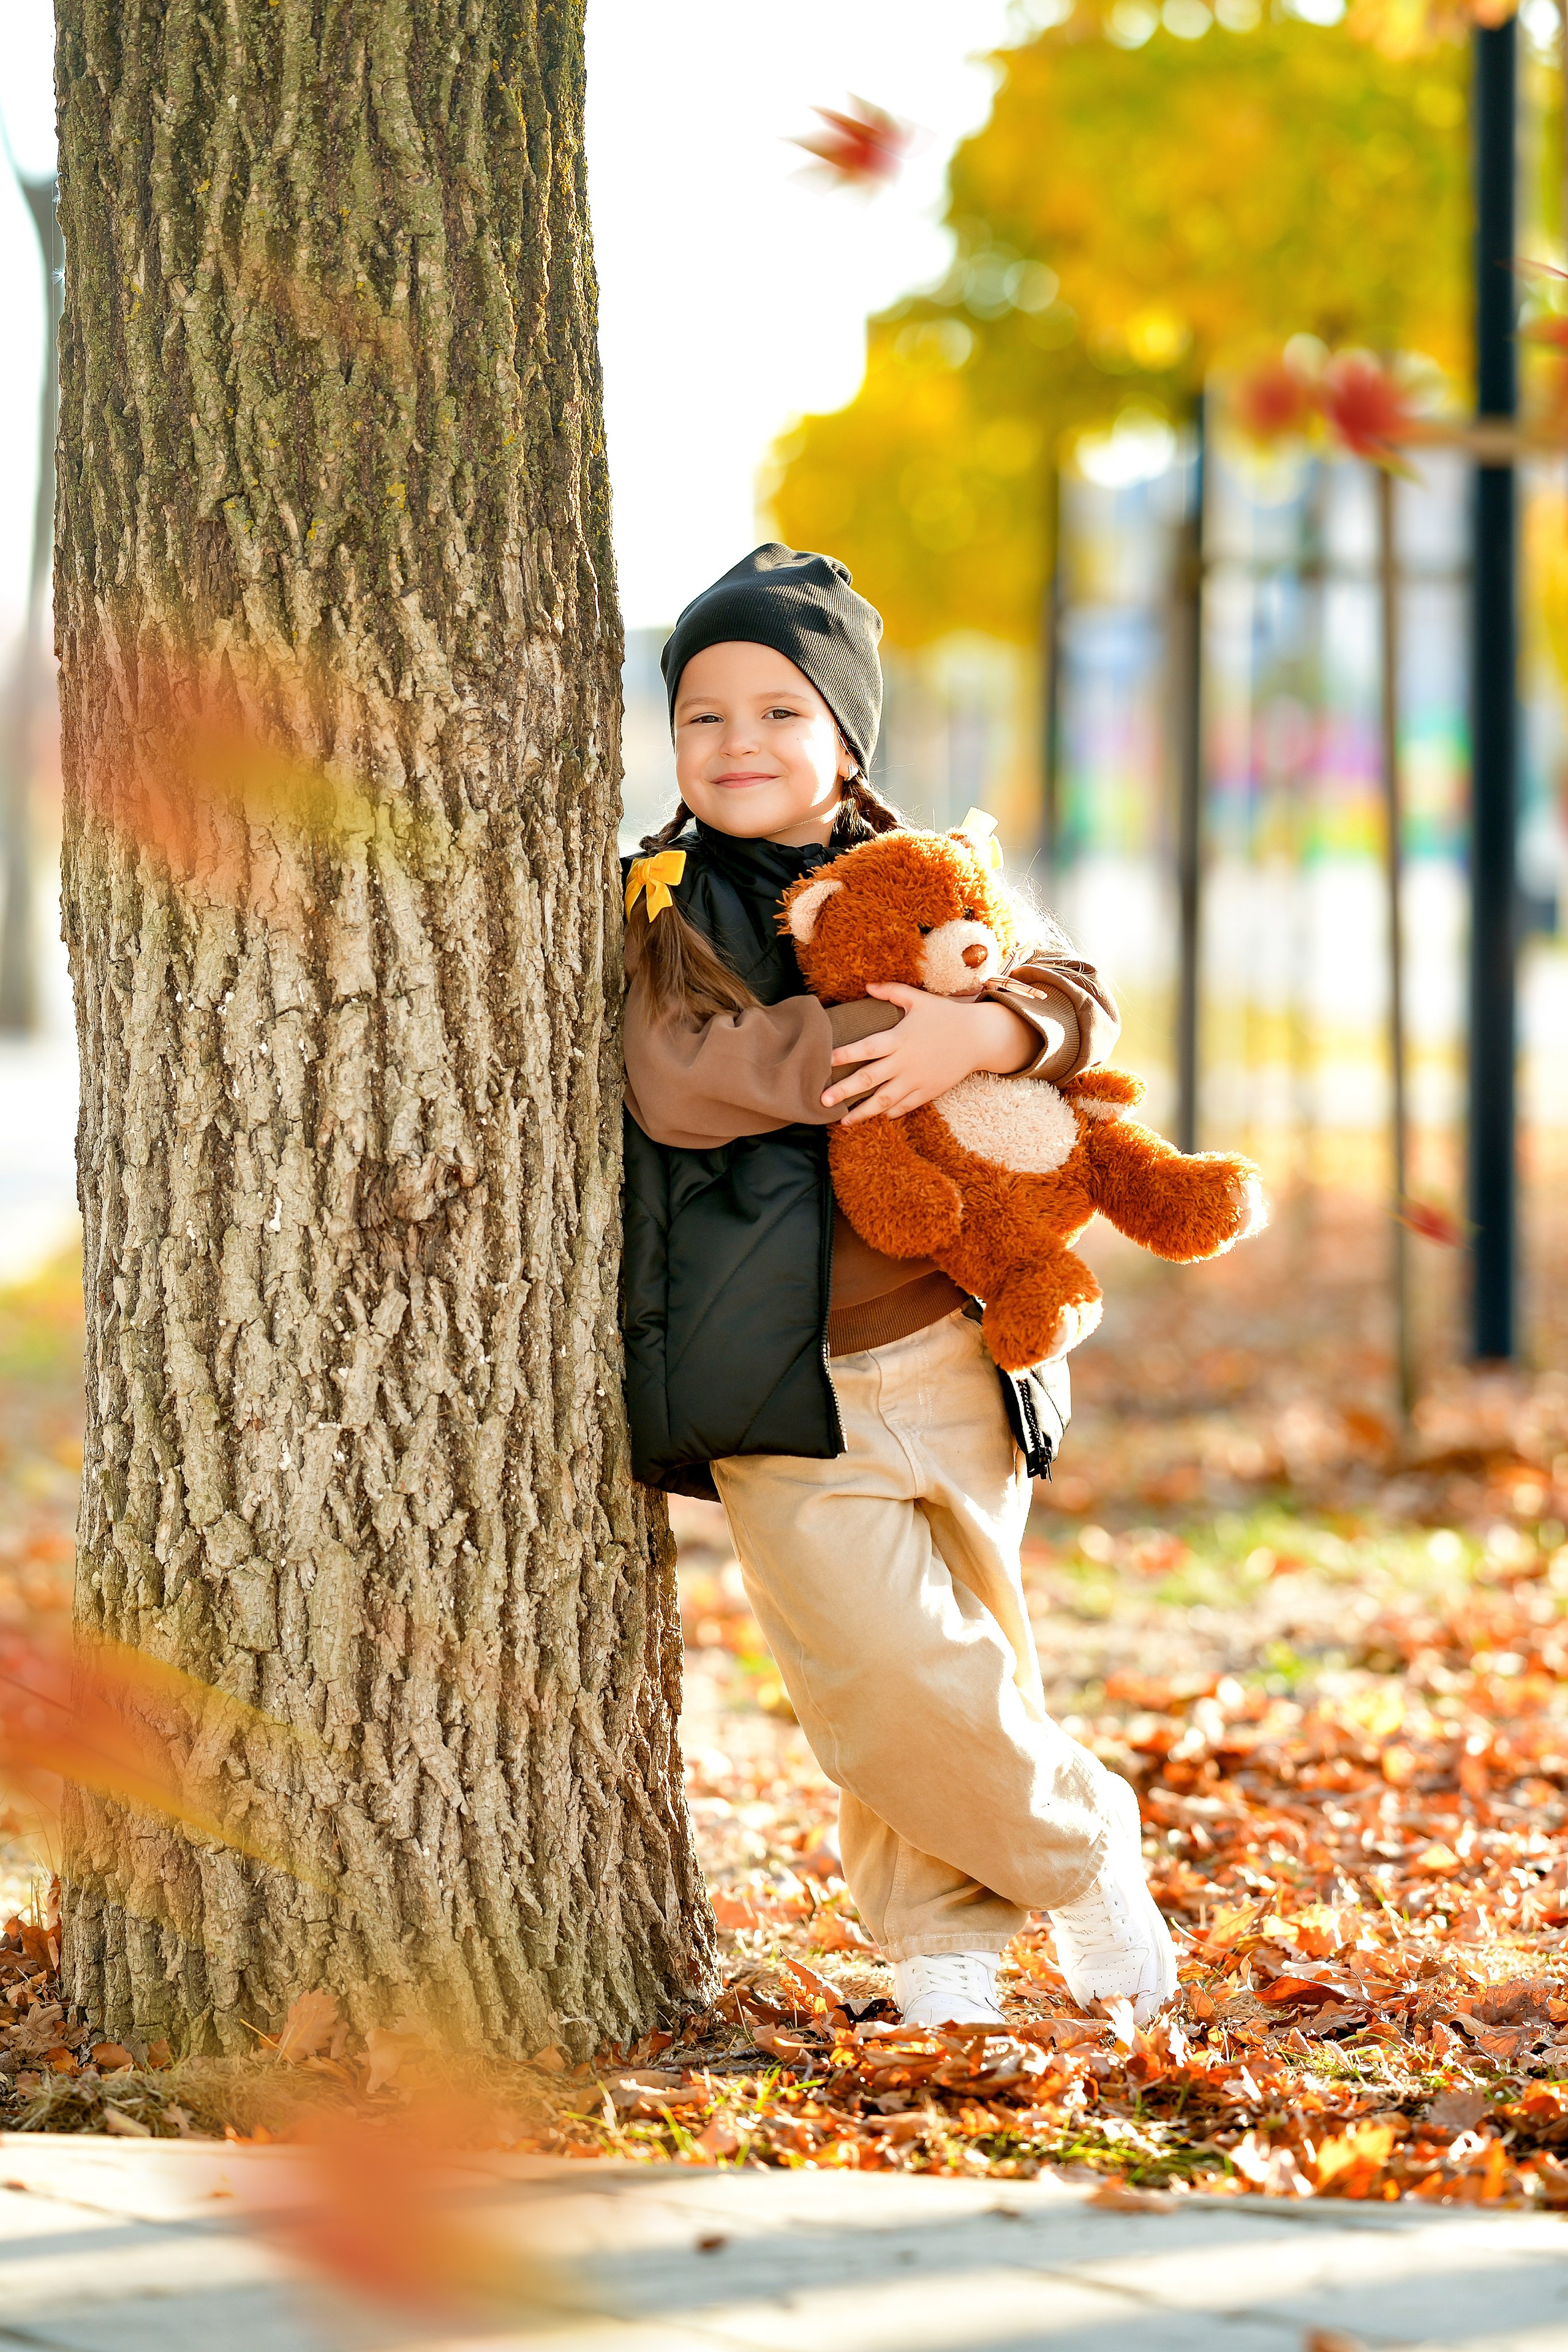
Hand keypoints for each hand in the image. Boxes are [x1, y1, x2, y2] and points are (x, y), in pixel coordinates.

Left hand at [822, 983, 1035, 1123]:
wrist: (979, 1037)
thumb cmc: (947, 1015)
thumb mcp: (919, 999)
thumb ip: (891, 992)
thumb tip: (867, 985)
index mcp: (899, 1038)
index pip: (866, 1048)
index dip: (844, 1055)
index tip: (825, 1061)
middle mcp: (905, 1062)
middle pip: (869, 1079)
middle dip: (844, 1091)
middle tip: (822, 1101)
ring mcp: (917, 1080)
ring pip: (884, 1100)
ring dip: (862, 1112)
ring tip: (843, 1121)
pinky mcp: (929, 1091)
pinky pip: (906, 1106)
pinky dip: (890, 1112)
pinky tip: (878, 1116)